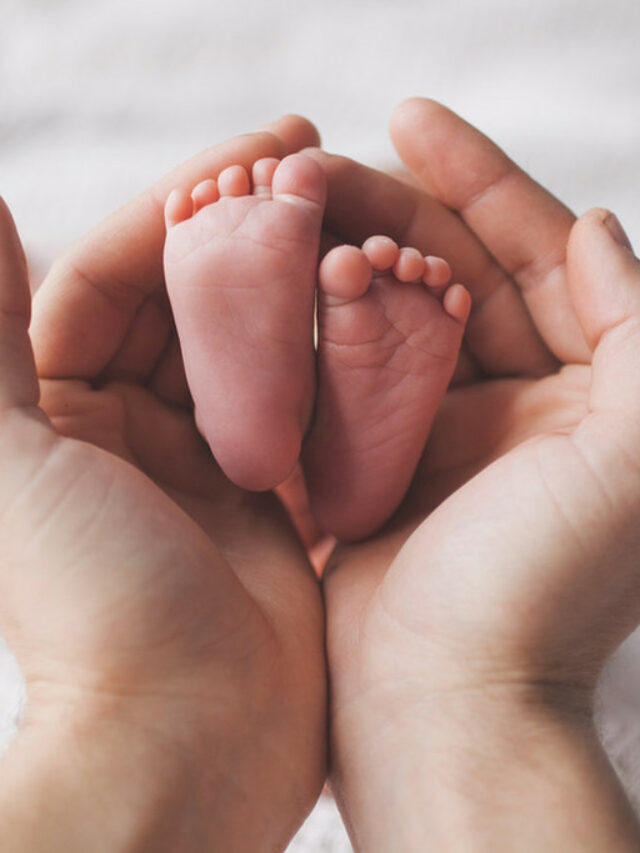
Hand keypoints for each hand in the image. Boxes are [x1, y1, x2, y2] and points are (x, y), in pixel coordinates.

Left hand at [0, 117, 325, 851]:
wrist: (182, 745)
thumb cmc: (89, 607)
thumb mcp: (11, 458)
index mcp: (59, 409)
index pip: (115, 274)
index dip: (180, 205)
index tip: (258, 151)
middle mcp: (129, 429)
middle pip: (191, 302)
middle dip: (247, 232)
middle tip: (320, 164)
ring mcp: (207, 463)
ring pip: (256, 347)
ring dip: (297, 288)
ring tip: (357, 227)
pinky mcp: (271, 502)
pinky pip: (303, 407)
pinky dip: (335, 361)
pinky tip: (376, 315)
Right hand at [313, 101, 639, 848]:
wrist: (446, 706)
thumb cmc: (541, 589)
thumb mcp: (635, 450)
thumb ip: (637, 328)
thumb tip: (595, 224)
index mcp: (587, 389)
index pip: (534, 252)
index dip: (479, 177)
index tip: (408, 116)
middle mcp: (518, 402)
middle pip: (451, 272)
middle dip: (391, 211)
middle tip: (317, 164)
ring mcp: (439, 430)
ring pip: (388, 315)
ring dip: (342, 261)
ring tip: (286, 214)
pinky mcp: (374, 463)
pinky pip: (341, 372)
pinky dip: (311, 328)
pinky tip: (273, 288)